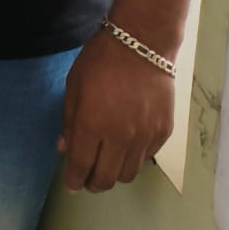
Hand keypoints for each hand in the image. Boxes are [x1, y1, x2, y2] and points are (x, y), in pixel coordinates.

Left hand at [59, 30, 175, 191]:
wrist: (142, 44)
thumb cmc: (100, 61)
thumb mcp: (74, 86)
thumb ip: (69, 121)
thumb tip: (65, 148)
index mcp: (92, 125)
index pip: (80, 166)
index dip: (73, 180)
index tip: (71, 185)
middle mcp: (119, 137)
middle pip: (106, 178)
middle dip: (92, 183)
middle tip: (87, 178)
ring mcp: (144, 137)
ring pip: (128, 174)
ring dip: (114, 174)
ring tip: (107, 164)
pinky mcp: (163, 133)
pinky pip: (145, 158)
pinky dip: (133, 158)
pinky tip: (126, 146)